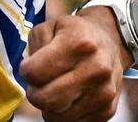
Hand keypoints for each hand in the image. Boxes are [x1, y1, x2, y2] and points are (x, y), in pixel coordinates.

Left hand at [23, 7, 131, 121]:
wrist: (111, 42)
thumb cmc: (76, 35)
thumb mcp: (52, 26)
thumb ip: (35, 44)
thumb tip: (30, 72)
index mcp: (79, 44)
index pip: (33, 73)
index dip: (27, 70)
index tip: (33, 66)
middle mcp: (96, 68)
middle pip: (44, 99)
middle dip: (36, 93)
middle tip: (42, 82)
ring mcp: (104, 91)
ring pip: (56, 117)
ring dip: (50, 106)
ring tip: (58, 88)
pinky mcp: (107, 110)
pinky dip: (66, 114)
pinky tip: (71, 97)